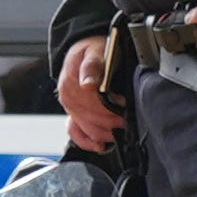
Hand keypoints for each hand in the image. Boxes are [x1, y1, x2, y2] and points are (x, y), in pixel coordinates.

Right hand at [57, 32, 124, 153]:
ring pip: (87, 128)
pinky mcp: (73, 114)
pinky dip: (87, 142)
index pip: (93, 104)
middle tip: (128, 120)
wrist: (84, 51)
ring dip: (105, 132)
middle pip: (92, 119)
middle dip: (112, 122)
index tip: (125, 106)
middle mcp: (68, 98)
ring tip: (120, 130)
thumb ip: (92, 66)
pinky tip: (100, 146)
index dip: (111, 108)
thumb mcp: (95, 51)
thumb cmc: (92, 50)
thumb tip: (88, 84)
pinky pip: (76, 133)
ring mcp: (71, 108)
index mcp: (70, 83)